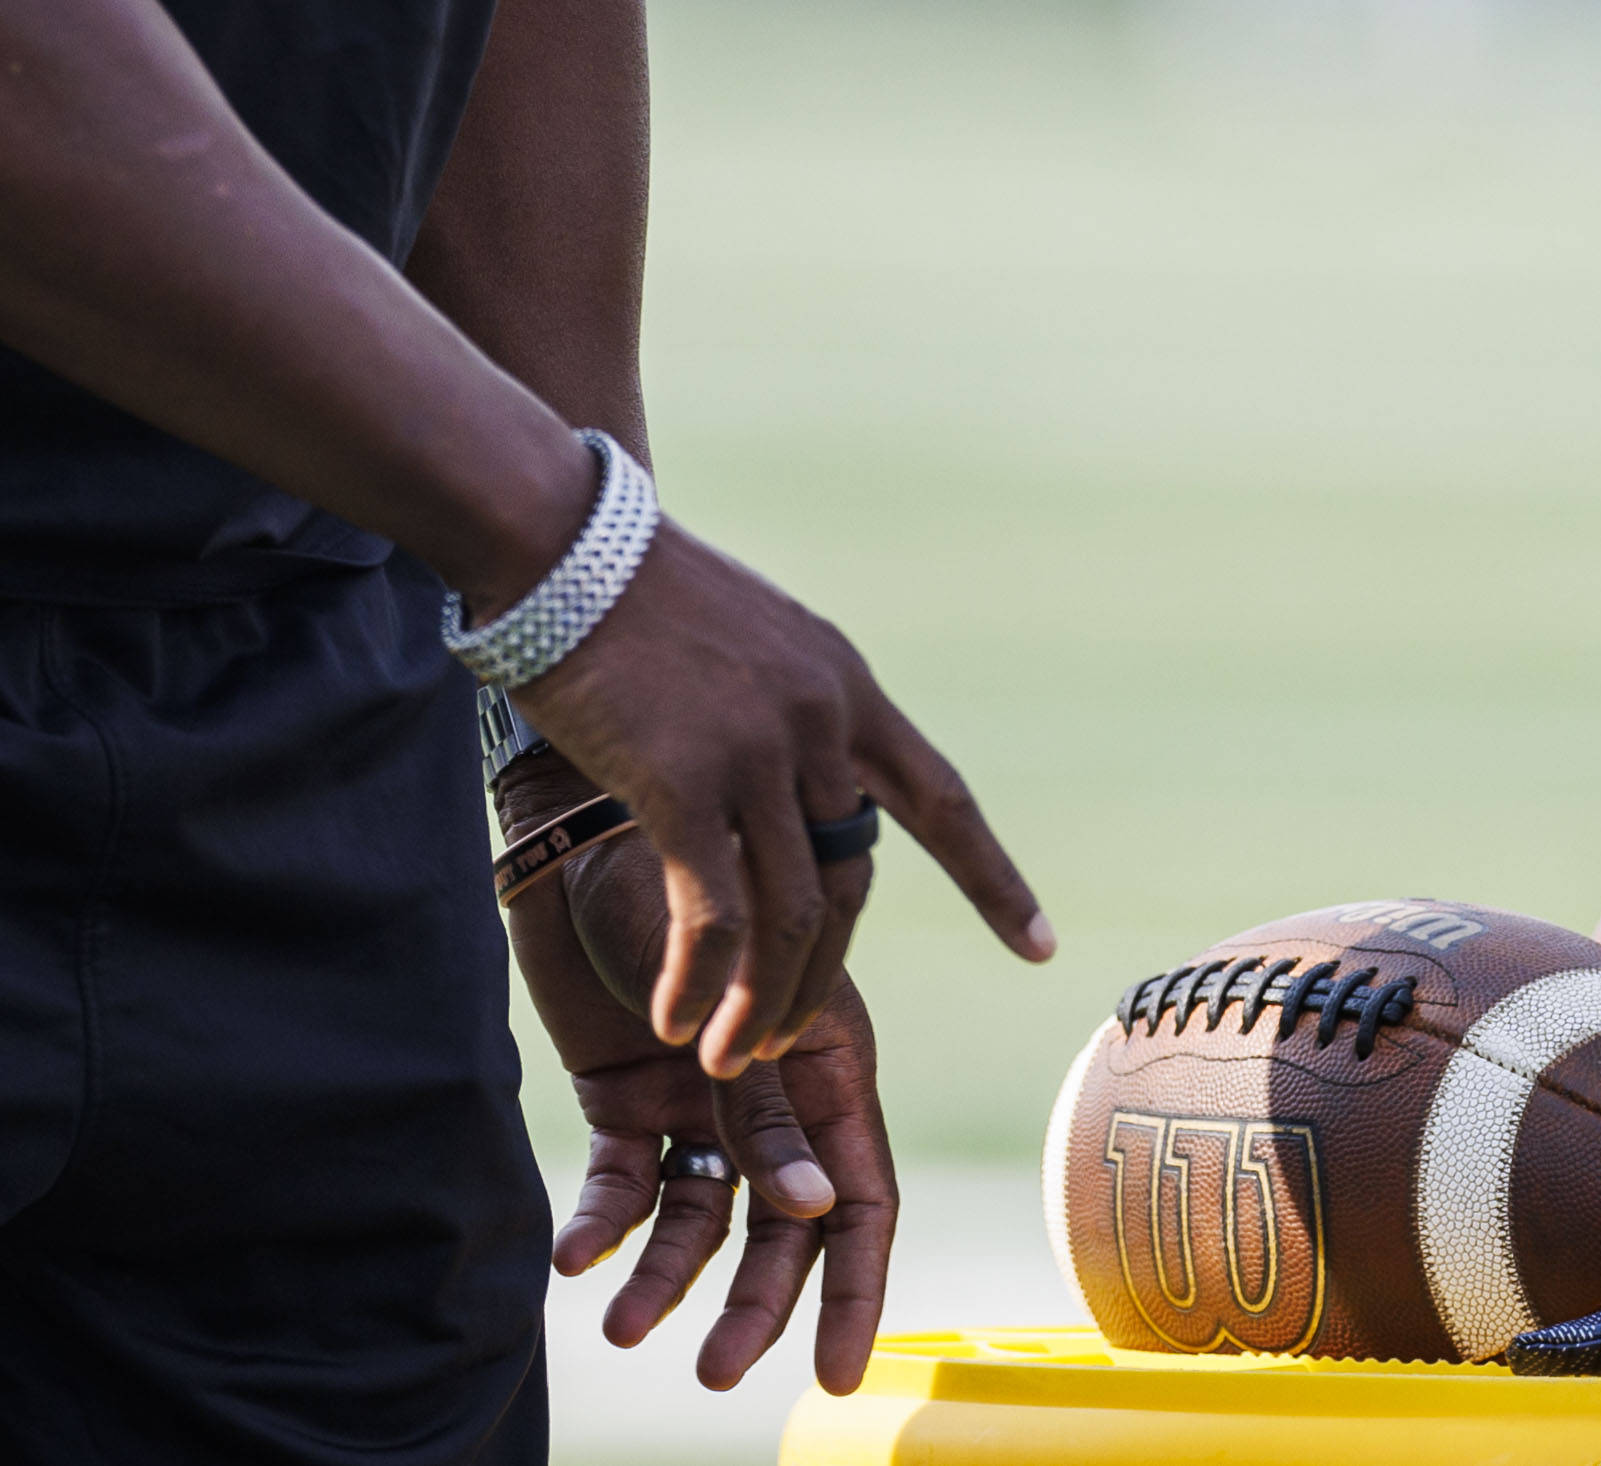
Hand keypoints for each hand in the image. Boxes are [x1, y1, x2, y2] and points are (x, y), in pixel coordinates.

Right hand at [514, 514, 1046, 1073]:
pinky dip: (701, 983)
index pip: (940, 797)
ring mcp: (759, 749)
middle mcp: (821, 717)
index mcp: (844, 683)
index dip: (991, 879)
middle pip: (853, 882)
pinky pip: (714, 917)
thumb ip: (778, 718)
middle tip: (784, 1042)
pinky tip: (674, 1019)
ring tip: (728, 1059)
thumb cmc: (630, 593)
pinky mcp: (685, 781)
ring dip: (764, 1003)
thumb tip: (779, 801)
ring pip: (792, 916)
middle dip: (821, 979)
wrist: (558, 541)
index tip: (1041, 948)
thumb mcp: (742, 644)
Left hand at [514, 820, 915, 1394]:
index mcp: (829, 1064)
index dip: (853, 1289)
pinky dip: (602, 1220)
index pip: (858, 1199)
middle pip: (779, 1229)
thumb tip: (813, 1213)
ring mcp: (697, 1098)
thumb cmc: (689, 880)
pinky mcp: (624, 1096)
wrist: (581, 825)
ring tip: (622, 1326)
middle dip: (753, 1304)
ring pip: (699, 1218)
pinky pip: (622, 1180)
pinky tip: (576, 1255)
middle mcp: (771, 1092)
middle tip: (716, 1373)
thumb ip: (773, 1106)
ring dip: (667, 1279)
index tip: (838, 1373)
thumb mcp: (745, 1001)